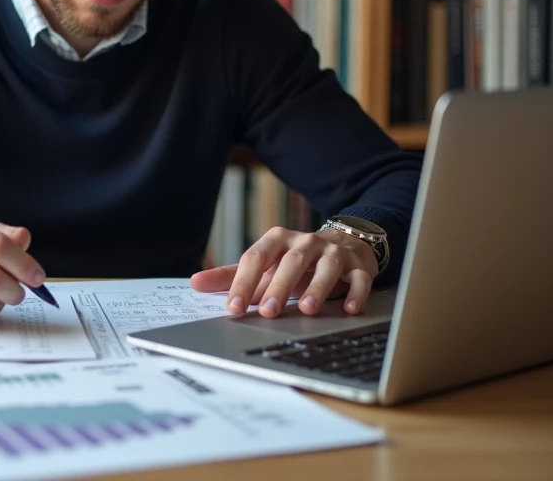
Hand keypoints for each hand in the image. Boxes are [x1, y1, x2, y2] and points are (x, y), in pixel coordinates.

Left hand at [190, 226, 376, 317]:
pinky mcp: (358, 265)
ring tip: (307, 310)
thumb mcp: (264, 265)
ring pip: (325, 267)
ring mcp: (333, 252)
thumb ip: (231, 276)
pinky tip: (349, 309)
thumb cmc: (295, 262)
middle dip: (278, 286)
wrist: (343, 245)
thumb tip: (194, 283)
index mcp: (276, 240)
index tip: (233, 308)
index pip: (255, 258)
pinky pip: (358, 278)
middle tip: (267, 311)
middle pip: (290, 261)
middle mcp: (304, 242)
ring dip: (316, 288)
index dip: (243, 282)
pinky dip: (355, 293)